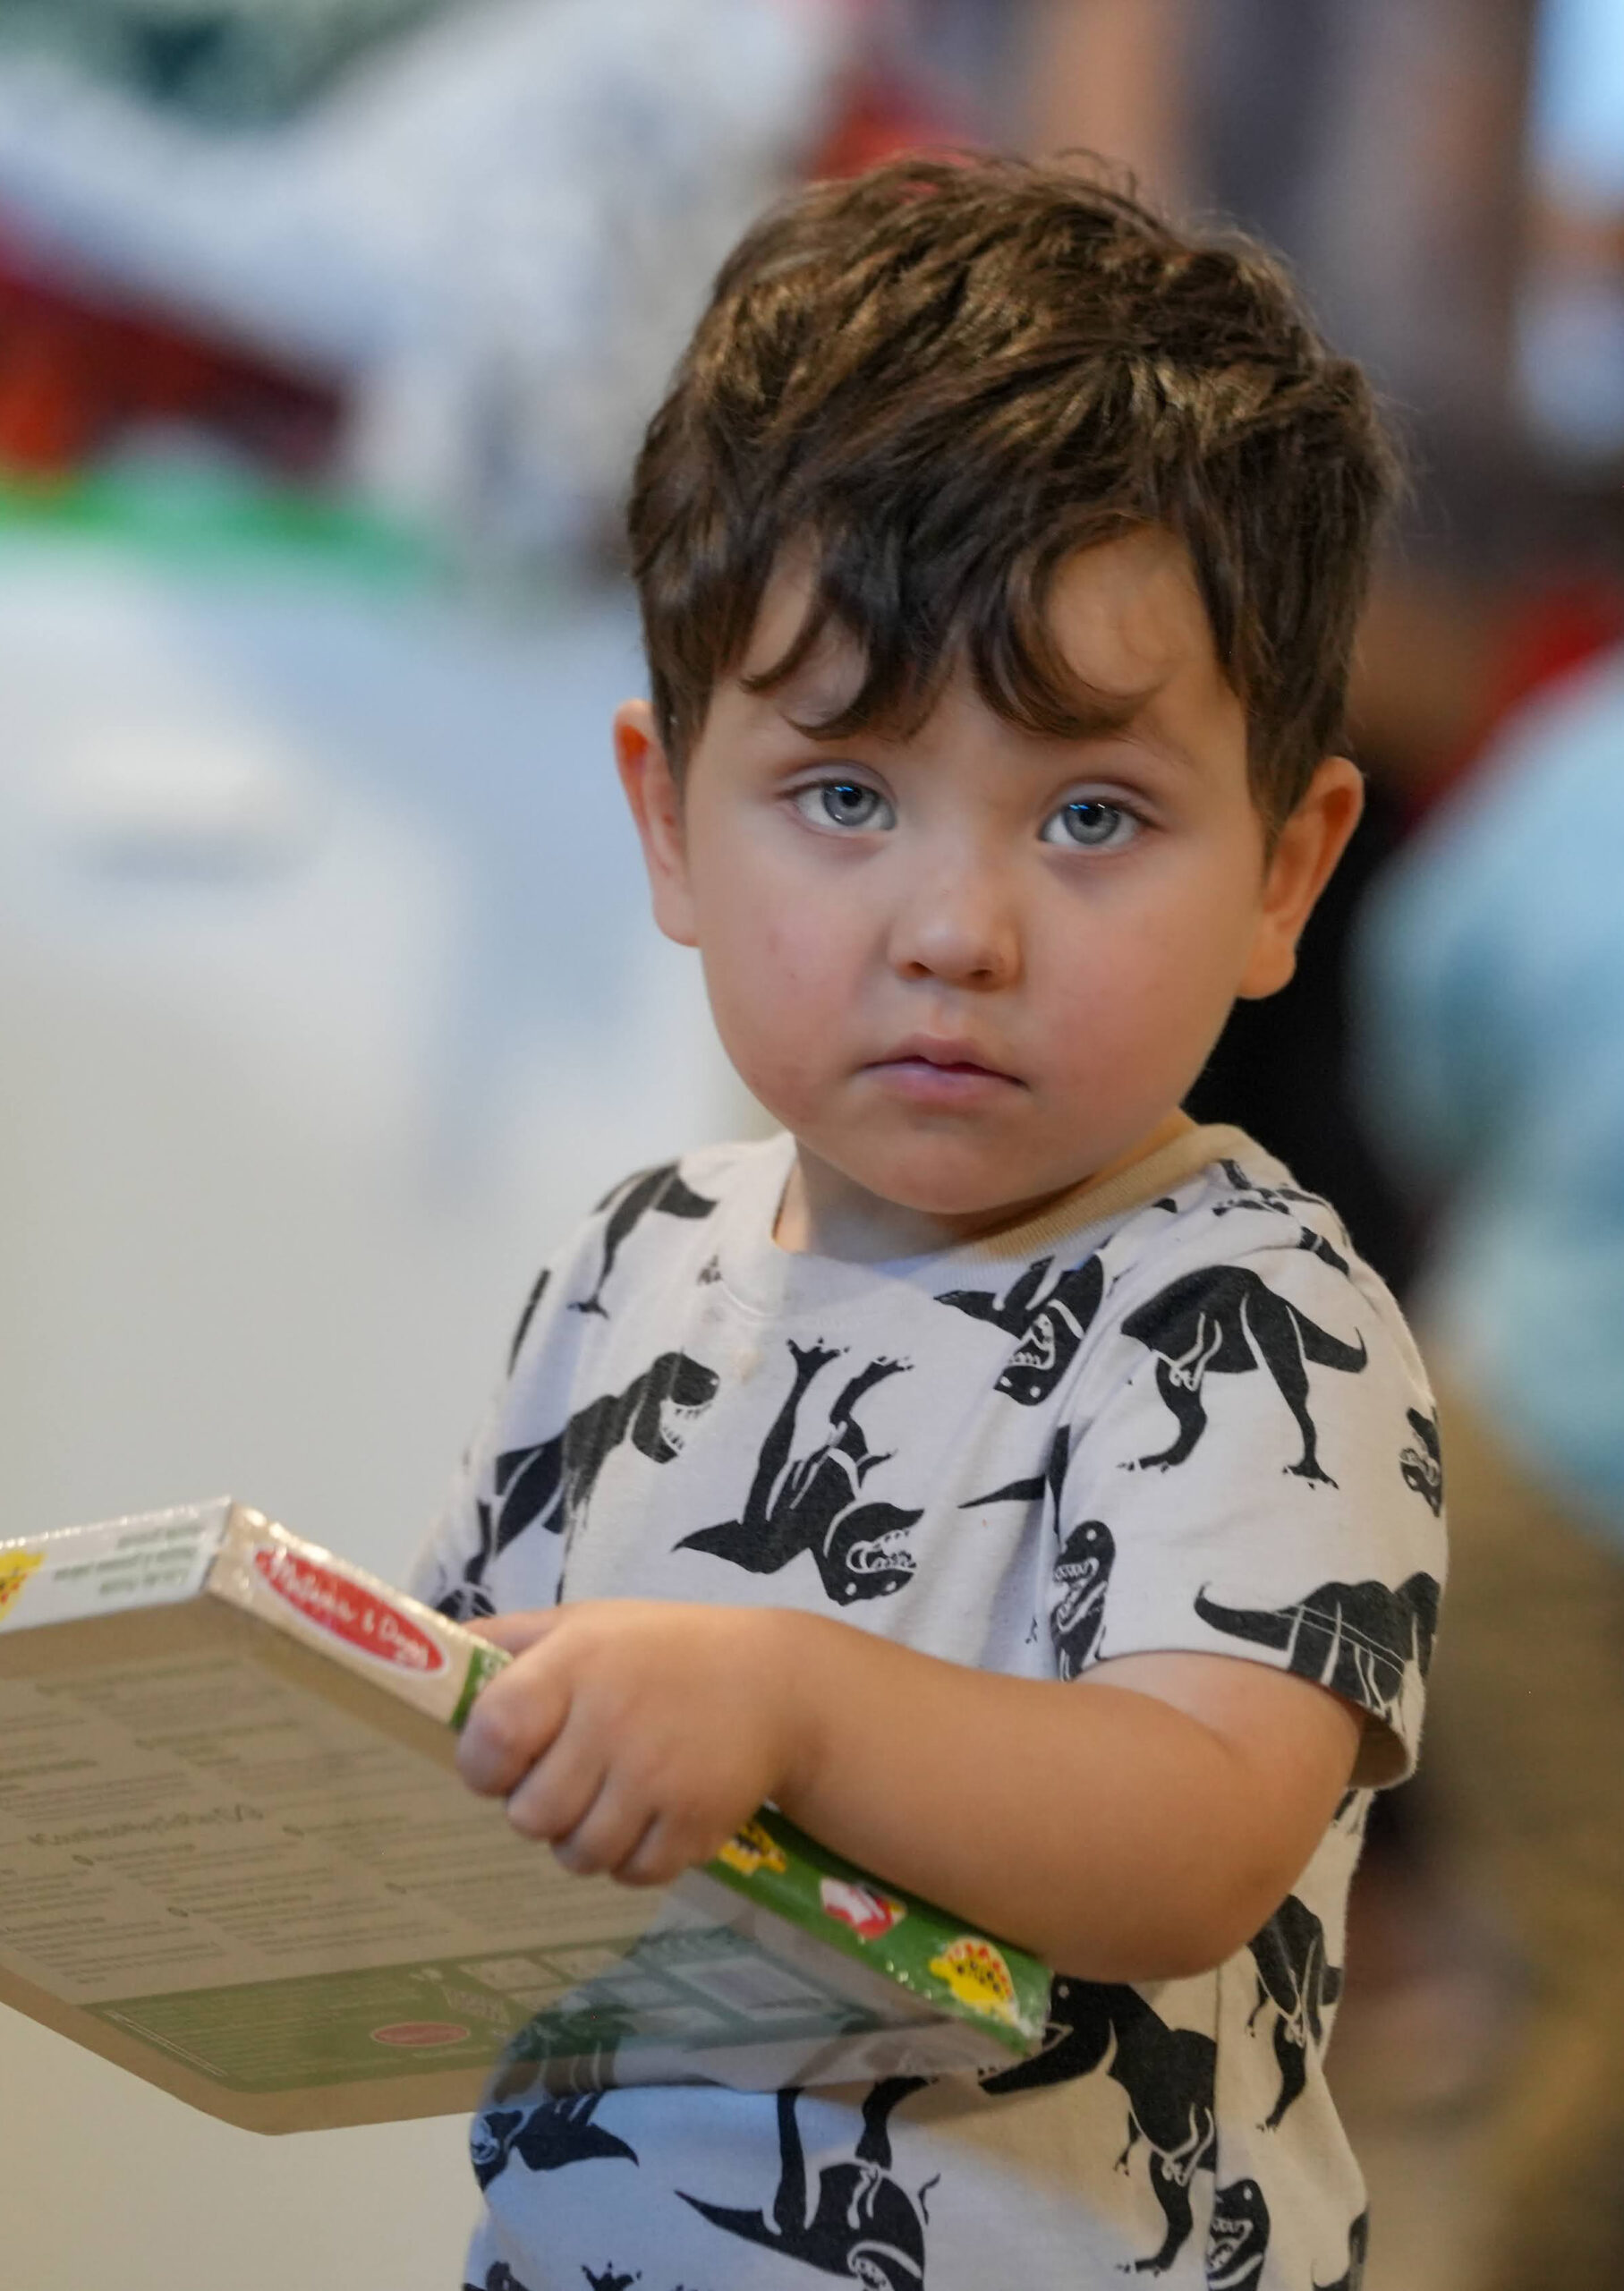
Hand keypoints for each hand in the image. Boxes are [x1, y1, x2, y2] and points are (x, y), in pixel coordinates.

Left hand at [455, 1600, 805, 1886]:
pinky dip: (631, 1860)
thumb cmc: (661, 1650)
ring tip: (608, 1801)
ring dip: (582, 1840)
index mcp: (575, 1664)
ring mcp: (656, 1777)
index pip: (492, 1736)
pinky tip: (649, 1818)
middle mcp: (612, 1720)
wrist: (776, 1682)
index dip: (483, 1764)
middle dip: (539, 1807)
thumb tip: (424, 1656)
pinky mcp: (695, 1822)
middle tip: (569, 1778)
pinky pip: (631, 1875)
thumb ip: (507, 1641)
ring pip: (577, 1856)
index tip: (504, 1762)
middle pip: (529, 1815)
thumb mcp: (584, 1624)